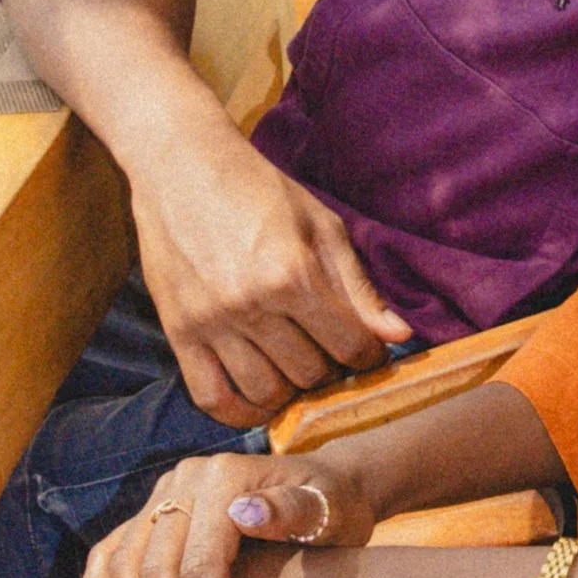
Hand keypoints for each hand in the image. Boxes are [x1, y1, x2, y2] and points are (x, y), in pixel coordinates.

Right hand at [128, 121, 410, 423]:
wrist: (181, 165)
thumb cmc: (259, 190)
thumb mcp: (320, 225)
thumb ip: (358, 285)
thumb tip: (399, 335)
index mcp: (293, 274)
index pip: (349, 345)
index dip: (369, 356)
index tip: (369, 352)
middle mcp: (251, 304)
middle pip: (309, 374)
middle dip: (331, 373)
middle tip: (331, 357)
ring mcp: (211, 322)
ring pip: (265, 393)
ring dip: (291, 394)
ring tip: (298, 372)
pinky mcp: (178, 332)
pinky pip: (211, 397)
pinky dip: (239, 412)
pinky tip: (259, 400)